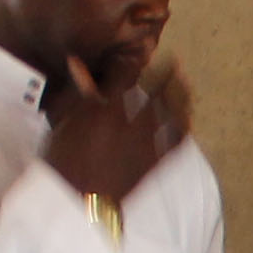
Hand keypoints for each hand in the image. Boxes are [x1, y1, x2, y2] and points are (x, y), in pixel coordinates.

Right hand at [43, 55, 191, 207]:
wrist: (79, 200)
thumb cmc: (63, 159)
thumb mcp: (63, 121)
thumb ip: (76, 91)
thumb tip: (75, 62)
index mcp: (106, 110)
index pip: (125, 76)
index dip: (134, 63)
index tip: (142, 52)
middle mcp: (131, 123)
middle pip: (155, 93)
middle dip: (166, 76)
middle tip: (176, 63)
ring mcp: (146, 145)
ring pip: (170, 115)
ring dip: (180, 98)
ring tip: (186, 85)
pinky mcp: (154, 164)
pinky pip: (175, 144)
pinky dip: (183, 130)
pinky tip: (189, 120)